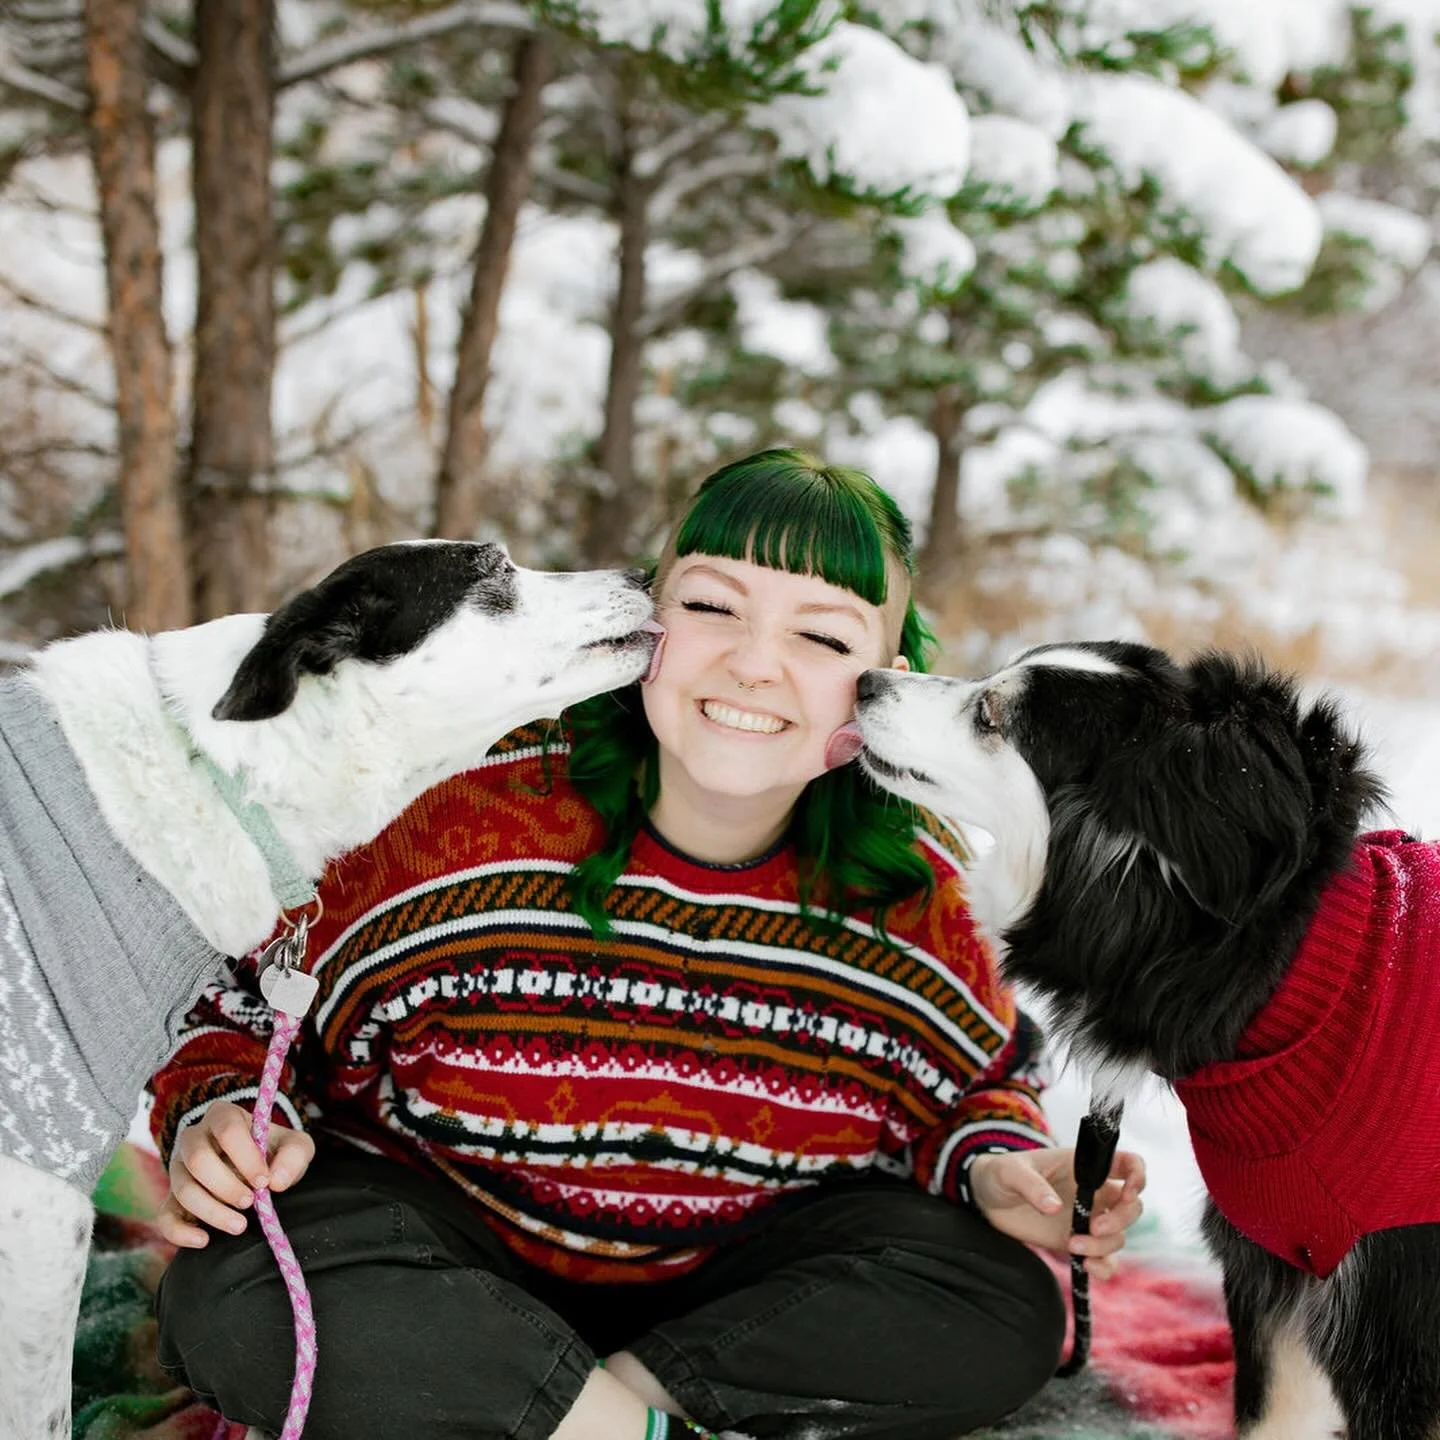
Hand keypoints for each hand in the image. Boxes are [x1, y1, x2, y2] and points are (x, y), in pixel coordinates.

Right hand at [155, 1099, 314, 1247]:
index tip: (264, 1181)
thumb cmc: (274, 1152)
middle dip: (225, 1186)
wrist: (256, 1169)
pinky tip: (204, 1240)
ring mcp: (179, 1168)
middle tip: (250, 1202)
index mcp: (223, 1116)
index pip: (227, 1129)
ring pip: (183, 1189)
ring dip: (211, 1210)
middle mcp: (194, 1138)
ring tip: (239, 1225)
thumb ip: (294, 1155)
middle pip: (198, 1159)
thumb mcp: (295, 1146)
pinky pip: (165, 1216)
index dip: (246, 1157)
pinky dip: (180, 1232)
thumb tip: (277, 1181)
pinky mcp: (172, 1198)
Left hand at [967, 1146, 1145, 1276]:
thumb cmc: (1001, 1173)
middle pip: (1132, 1206)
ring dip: (1104, 1246)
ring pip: (1119, 1236)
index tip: (1128, 1191)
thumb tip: (1054, 1207)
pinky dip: (1104, 1267)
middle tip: (1094, 1227)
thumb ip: (1031, 1186)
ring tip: (1073, 1247)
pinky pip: (1105, 1260)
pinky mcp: (1078, 1243)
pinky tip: (1086, 1267)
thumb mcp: (1010, 1172)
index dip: (1138, 1175)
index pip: (1127, 1163)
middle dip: (1121, 1219)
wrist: (987, 1199)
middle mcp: (1093, 1192)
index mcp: (1083, 1166)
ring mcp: (1088, 1220)